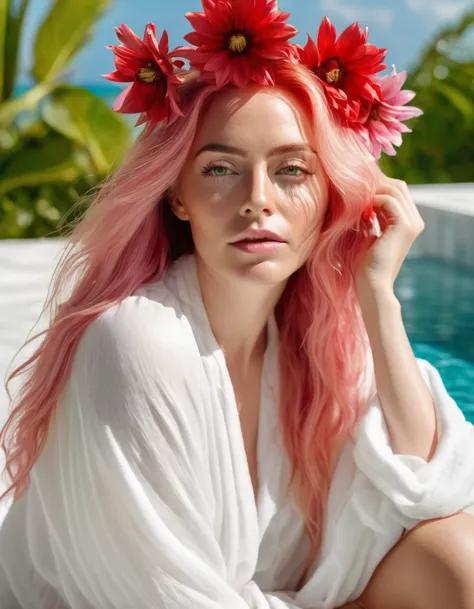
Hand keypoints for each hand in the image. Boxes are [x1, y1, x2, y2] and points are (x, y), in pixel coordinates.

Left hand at [355, 175, 424, 296]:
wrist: (373, 285)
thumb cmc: (367, 265)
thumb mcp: (371, 234)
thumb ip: (373, 217)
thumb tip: (363, 199)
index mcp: (409, 223)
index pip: (397, 192)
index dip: (378, 187)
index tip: (357, 191)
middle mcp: (415, 221)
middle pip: (399, 187)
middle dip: (376, 185)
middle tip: (355, 189)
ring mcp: (412, 223)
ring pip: (395, 190)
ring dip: (373, 191)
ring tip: (356, 199)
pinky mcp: (404, 226)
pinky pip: (389, 201)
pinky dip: (373, 200)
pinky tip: (360, 210)